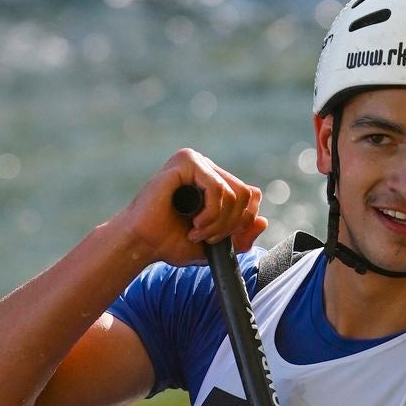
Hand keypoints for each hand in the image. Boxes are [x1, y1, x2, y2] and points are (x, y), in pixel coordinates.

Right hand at [119, 150, 266, 265]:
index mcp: (213, 181)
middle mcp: (206, 168)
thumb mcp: (215, 244)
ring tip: (197, 232)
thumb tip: (263, 221)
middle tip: (206, 238)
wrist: (141, 243)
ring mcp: (196, 161)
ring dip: (218, 223)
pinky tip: (194, 223)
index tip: (221, 239)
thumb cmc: (170, 242)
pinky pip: (218, 188)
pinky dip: (211, 214)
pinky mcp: (186, 162)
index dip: (243, 221)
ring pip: (235, 193)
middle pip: (246, 194)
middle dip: (230, 225)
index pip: (250, 194)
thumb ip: (240, 235)